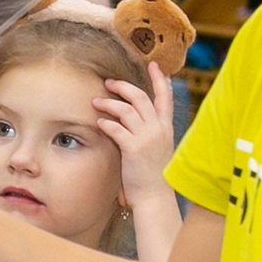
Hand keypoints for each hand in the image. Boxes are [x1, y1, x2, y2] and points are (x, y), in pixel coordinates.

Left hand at [96, 67, 175, 211]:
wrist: (154, 196)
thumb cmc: (152, 174)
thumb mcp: (157, 147)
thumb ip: (149, 131)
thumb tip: (134, 117)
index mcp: (166, 127)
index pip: (165, 97)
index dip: (159, 80)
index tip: (154, 65)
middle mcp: (158, 129)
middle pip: (141, 97)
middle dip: (123, 86)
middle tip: (108, 82)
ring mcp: (147, 138)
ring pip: (126, 109)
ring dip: (109, 103)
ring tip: (95, 102)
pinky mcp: (134, 149)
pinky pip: (117, 129)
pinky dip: (106, 123)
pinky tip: (98, 122)